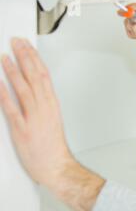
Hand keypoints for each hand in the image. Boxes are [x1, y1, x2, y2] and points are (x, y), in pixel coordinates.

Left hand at [0, 38, 104, 210]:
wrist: (56, 167)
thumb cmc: (53, 148)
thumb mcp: (51, 121)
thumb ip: (40, 104)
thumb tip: (29, 89)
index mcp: (51, 106)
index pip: (43, 76)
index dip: (34, 59)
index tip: (26, 46)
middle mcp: (44, 109)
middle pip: (34, 77)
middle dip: (24, 57)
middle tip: (16, 43)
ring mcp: (33, 118)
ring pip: (23, 89)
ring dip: (13, 70)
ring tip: (5, 56)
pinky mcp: (22, 130)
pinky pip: (11, 108)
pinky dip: (4, 94)